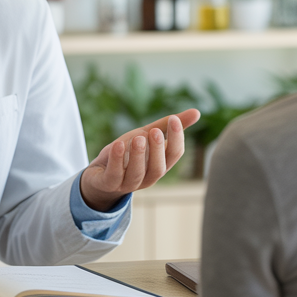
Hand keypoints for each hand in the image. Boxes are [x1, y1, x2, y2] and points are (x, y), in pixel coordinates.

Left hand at [80, 109, 199, 211]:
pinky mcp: (108, 184)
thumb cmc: (128, 153)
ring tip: (138, 137)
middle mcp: (147, 177)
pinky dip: (117, 161)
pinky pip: (114, 176)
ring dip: (138, 156)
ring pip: (137, 174)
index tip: (174, 120)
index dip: (176, 138)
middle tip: (155, 131)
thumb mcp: (146, 135)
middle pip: (158, 168)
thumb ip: (166, 126)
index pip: (174, 155)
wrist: (99, 173)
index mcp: (159, 164)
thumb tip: (197, 112)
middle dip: (157, 150)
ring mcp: (127, 183)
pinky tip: (118, 145)